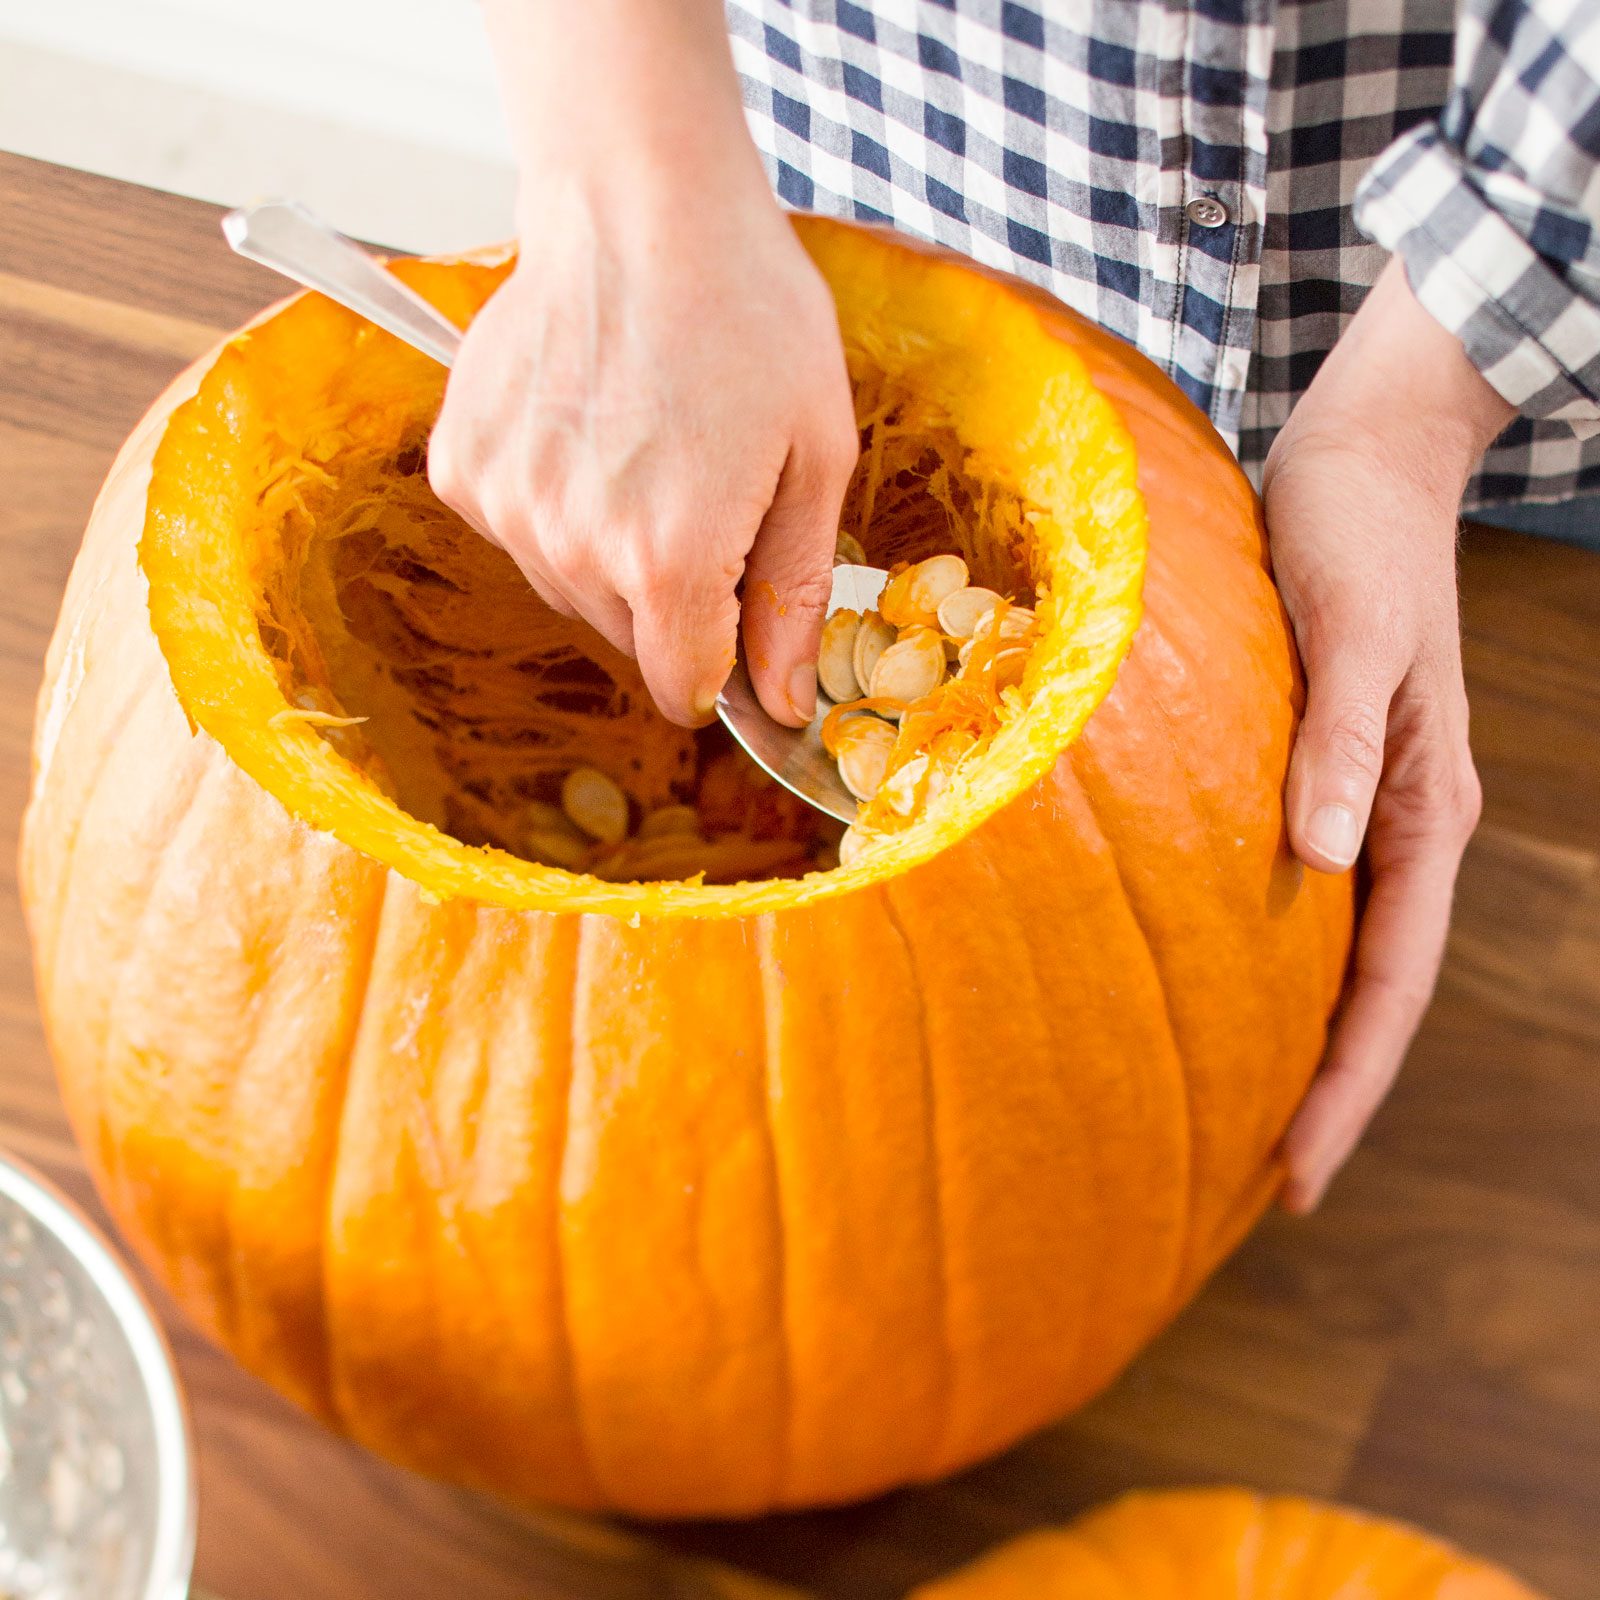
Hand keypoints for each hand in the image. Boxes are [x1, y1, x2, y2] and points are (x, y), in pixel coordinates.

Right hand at [430, 0, 857, 726]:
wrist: (639, 206)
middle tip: (704, 490)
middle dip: (673, 594)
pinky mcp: (463, 467)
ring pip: (572, 589)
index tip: (732, 614)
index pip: (682, 688)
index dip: (717, 665)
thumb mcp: (816, 459)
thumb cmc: (749, 316)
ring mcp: (508, 506)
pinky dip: (557, 503)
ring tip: (648, 448)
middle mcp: (574, 548)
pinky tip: (592, 430)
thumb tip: (784, 705)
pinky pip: (521, 532)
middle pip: (630, 638)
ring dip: (611, 550)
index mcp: (670, 560)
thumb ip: (793, 598)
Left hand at [1264, 258, 1513, 1212]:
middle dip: (1324, 1089)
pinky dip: (1267, 957)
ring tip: (1235, 1116)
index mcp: (1422, 812)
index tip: (1298, 1173)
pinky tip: (1215, 988)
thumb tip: (1329, 858)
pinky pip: (1295, 893)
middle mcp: (1394, 824)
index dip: (1347, 1084)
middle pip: (1366, 990)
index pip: (1390, 983)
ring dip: (1294, 1036)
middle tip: (1264, 1185)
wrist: (1357, 460)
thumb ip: (1343, 742)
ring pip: (1333, 952)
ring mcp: (1355, 804)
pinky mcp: (1311, 771)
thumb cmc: (1354, 538)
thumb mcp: (1353, 634)